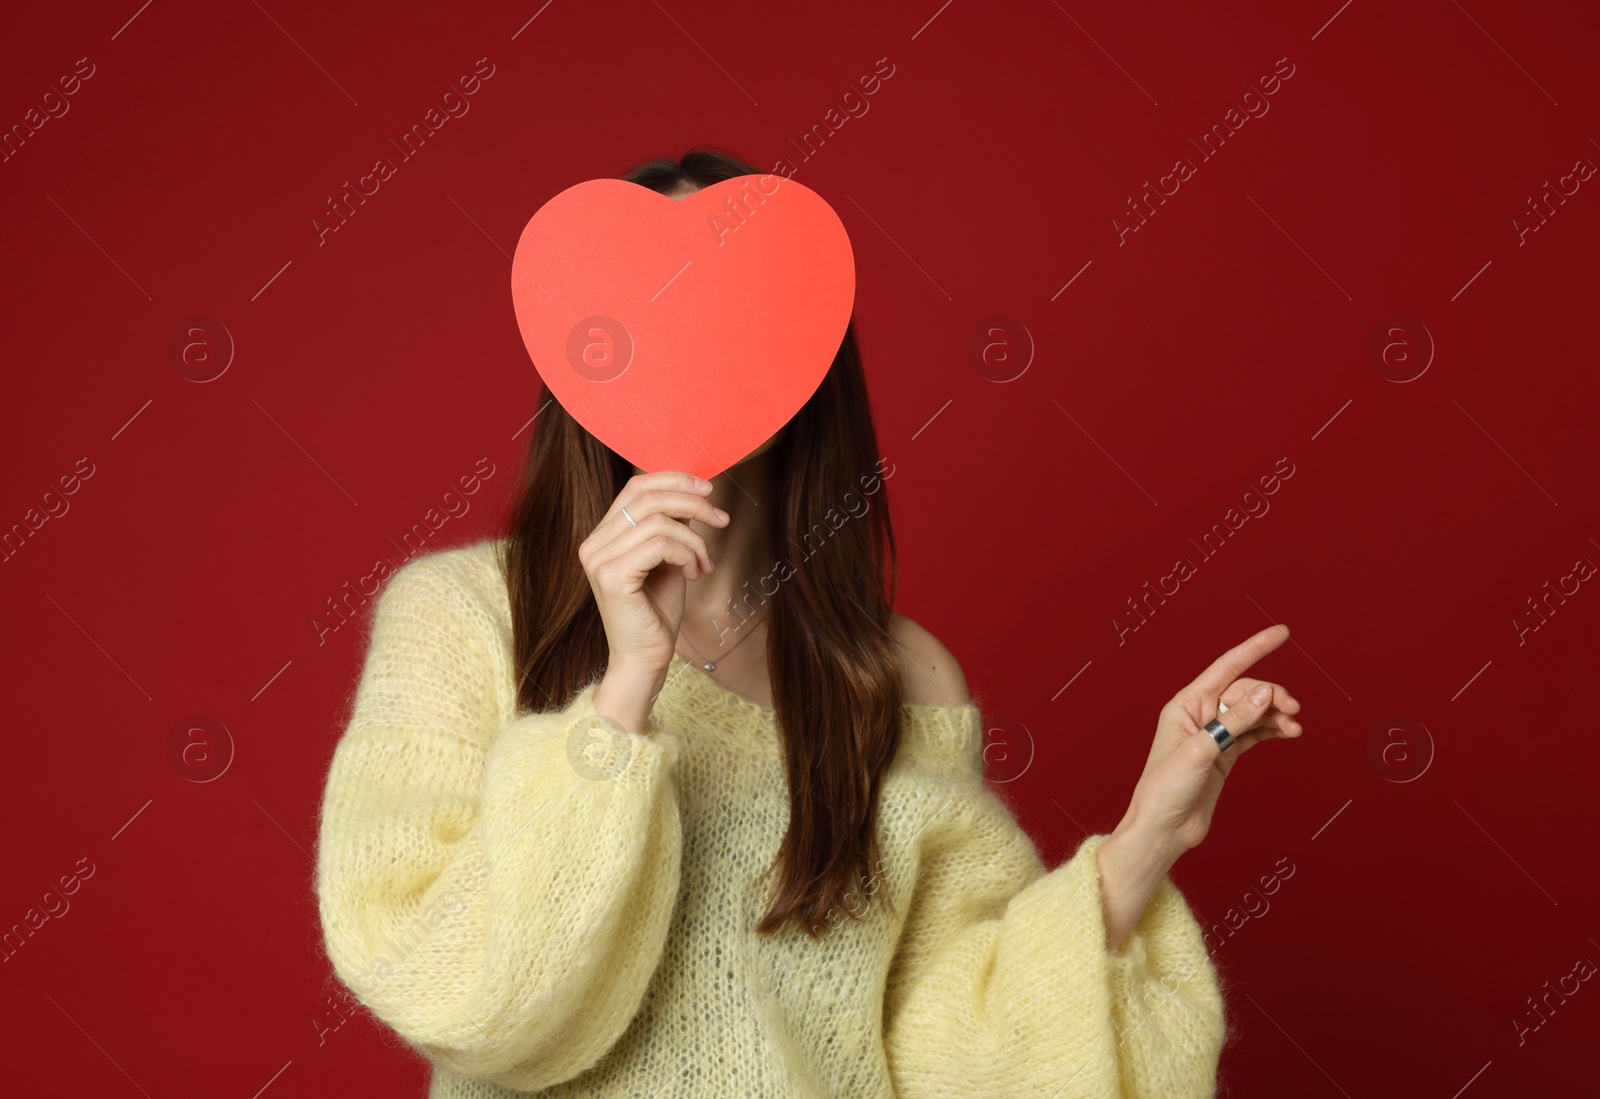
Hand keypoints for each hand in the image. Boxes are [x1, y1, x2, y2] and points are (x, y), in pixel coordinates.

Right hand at [578, 471, 729, 686]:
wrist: (645, 659)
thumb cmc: (657, 612)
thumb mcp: (669, 558)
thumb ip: (673, 526)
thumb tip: (695, 494)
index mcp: (603, 535)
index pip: (636, 487)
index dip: (673, 480)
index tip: (708, 489)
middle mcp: (593, 544)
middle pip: (647, 497)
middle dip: (692, 502)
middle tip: (721, 518)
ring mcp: (598, 559)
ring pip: (659, 521)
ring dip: (694, 540)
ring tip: (704, 564)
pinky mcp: (612, 576)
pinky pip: (660, 545)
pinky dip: (687, 555)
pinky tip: (693, 575)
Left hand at [1120, 624, 1304, 856]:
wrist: (1164, 830)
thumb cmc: (1166, 790)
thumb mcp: (1201, 751)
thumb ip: (1234, 722)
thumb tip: (1263, 693)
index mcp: (1186, 704)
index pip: (1226, 667)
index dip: (1254, 648)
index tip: (1282, 633)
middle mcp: (1201, 715)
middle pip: (1245, 692)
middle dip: (1271, 695)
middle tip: (1293, 710)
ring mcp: (1215, 735)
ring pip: (1253, 713)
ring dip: (1275, 715)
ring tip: (1294, 727)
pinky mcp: (1225, 755)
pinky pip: (1254, 733)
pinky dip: (1272, 730)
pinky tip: (1288, 733)